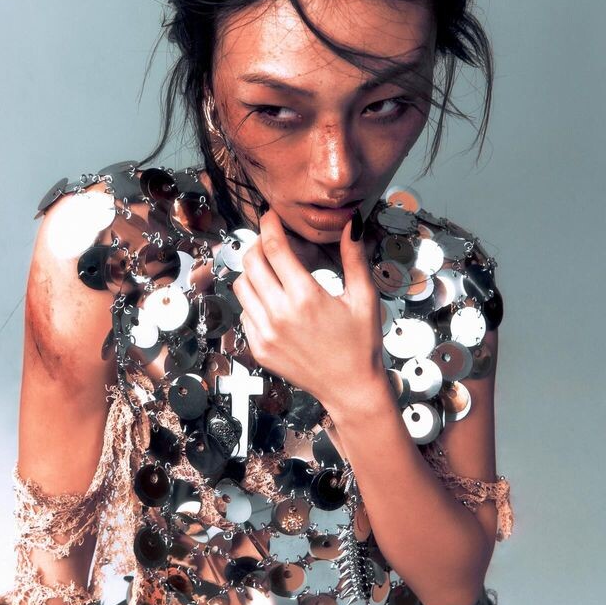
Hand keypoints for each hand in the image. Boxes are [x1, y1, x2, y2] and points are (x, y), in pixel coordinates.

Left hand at [232, 209, 386, 411]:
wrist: (351, 388)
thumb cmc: (361, 345)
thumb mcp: (364, 297)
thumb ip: (354, 258)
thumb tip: (350, 225)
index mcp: (306, 297)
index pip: (275, 248)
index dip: (269, 225)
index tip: (270, 216)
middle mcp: (279, 314)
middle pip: (251, 262)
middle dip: (259, 245)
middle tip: (272, 242)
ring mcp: (265, 333)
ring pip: (241, 286)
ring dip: (253, 272)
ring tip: (273, 272)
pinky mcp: (258, 348)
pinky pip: (244, 312)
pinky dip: (254, 300)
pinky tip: (275, 302)